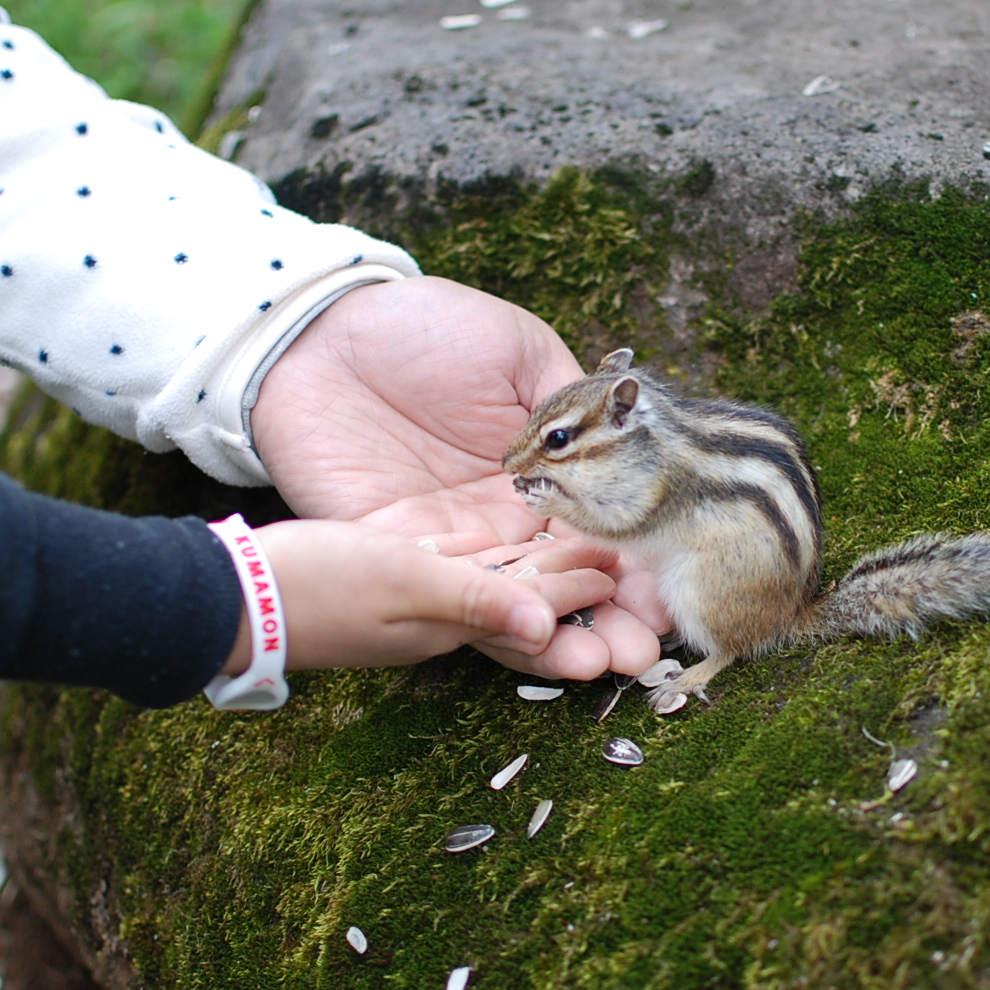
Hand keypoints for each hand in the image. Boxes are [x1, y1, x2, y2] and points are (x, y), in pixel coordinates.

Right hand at [217, 522, 619, 673]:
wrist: (231, 586)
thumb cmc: (316, 591)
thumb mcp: (403, 586)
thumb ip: (476, 601)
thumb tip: (546, 627)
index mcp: (454, 621)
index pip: (536, 612)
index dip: (586, 603)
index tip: (638, 596)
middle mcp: (446, 606)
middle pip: (530, 598)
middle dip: (586, 600)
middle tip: (643, 596)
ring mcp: (422, 582)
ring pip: (505, 572)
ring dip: (553, 567)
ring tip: (604, 555)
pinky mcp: (401, 554)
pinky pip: (469, 550)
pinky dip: (507, 543)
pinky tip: (530, 522)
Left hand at [249, 276, 667, 677]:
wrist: (321, 332)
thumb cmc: (423, 327)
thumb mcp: (517, 352)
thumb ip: (571, 405)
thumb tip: (630, 444)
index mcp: (537, 476)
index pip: (593, 536)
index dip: (630, 568)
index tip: (667, 596)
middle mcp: (498, 520)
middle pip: (558, 584)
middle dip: (605, 621)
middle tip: (645, 650)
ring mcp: (446, 543)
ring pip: (507, 604)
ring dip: (555, 637)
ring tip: (602, 662)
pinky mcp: (391, 552)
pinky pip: (443, 596)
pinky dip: (485, 621)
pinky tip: (532, 637)